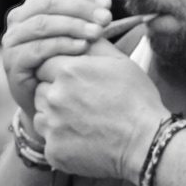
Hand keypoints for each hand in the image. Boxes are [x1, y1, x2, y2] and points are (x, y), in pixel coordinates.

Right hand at [2, 0, 111, 118]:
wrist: (53, 104)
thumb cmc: (69, 64)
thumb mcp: (77, 30)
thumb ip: (75, 1)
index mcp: (33, 4)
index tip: (108, 4)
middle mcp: (18, 19)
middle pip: (48, 2)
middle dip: (81, 8)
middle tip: (106, 18)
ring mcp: (13, 41)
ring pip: (43, 24)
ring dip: (73, 26)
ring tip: (98, 33)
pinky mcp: (13, 62)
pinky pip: (38, 48)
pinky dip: (62, 45)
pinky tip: (82, 48)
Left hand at [34, 47, 169, 183]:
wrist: (146, 144)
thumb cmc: (137, 100)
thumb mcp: (120, 62)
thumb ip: (93, 44)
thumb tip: (80, 33)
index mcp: (67, 70)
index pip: (44, 65)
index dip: (58, 73)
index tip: (75, 83)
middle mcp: (54, 97)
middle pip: (40, 90)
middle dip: (55, 94)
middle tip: (80, 104)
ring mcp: (52, 126)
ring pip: (41, 116)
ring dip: (54, 117)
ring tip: (81, 122)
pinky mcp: (54, 151)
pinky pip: (49, 142)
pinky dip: (61, 141)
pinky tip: (83, 140)